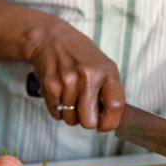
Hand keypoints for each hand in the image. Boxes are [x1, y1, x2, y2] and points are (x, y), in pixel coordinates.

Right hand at [24, 15, 124, 130]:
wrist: (49, 38)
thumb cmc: (78, 53)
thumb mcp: (101, 64)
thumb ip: (108, 90)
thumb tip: (108, 120)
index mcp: (106, 71)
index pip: (115, 106)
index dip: (110, 122)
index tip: (105, 126)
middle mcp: (88, 77)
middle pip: (89, 121)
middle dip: (86, 121)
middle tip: (84, 111)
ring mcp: (67, 82)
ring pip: (70, 119)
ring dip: (70, 113)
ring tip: (70, 95)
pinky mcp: (50, 86)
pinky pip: (56, 113)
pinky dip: (58, 108)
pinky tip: (59, 92)